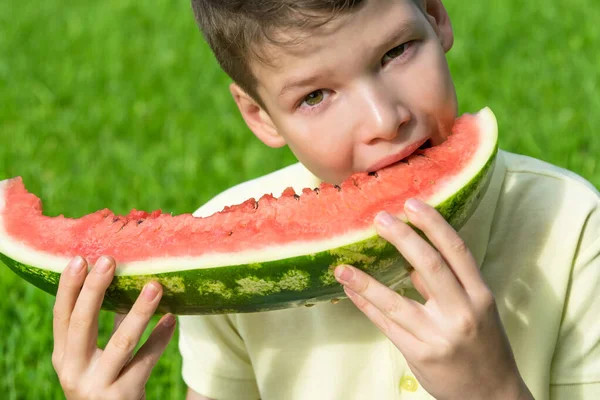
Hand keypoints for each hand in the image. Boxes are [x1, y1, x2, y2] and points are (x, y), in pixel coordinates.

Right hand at [52, 255, 176, 399]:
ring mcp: (97, 386)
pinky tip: (172, 318)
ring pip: (121, 342)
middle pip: (82, 324)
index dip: (68, 287)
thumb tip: (123, 283)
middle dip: (95, 290)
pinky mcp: (122, 397)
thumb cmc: (106, 384)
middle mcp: (74, 372)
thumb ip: (103, 329)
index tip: (79, 258)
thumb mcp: (93, 360)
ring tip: (155, 286)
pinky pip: (146, 361)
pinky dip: (160, 338)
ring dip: (140, 311)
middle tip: (109, 260)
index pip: (62, 316)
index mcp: (64, 357)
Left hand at [334, 199, 532, 399]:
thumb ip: (447, 285)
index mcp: (480, 296)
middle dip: (403, 237)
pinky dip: (366, 305)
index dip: (434, 224)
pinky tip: (350, 291)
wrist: (492, 396)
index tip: (412, 203)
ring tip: (342, 267)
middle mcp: (462, 313)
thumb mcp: (477, 310)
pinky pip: (386, 325)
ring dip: (365, 281)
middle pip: (429, 266)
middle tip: (379, 218)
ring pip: (396, 302)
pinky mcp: (420, 354)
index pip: (456, 251)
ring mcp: (439, 336)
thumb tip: (411, 261)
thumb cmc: (484, 346)